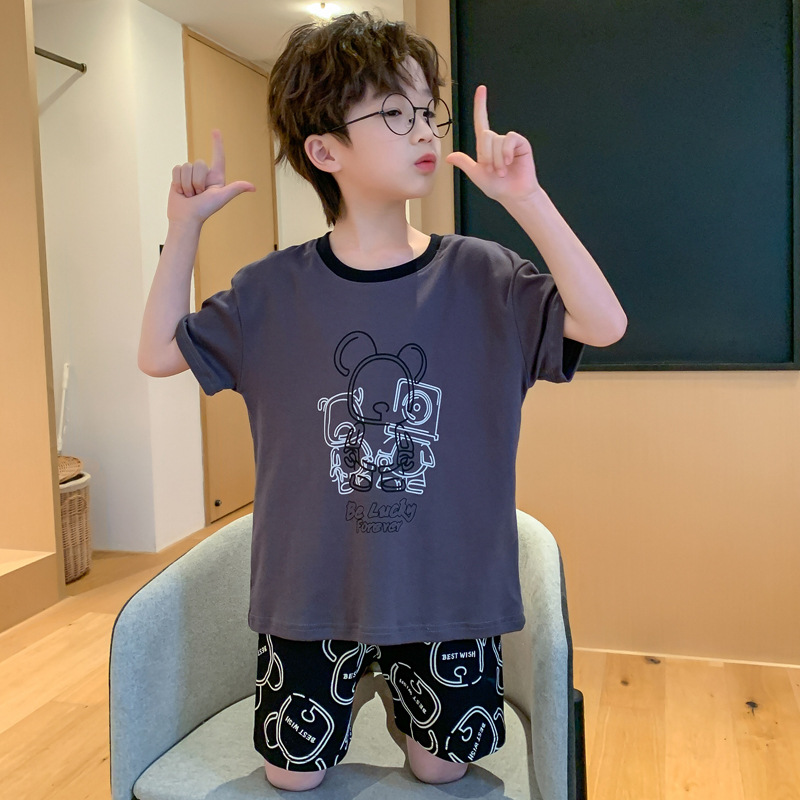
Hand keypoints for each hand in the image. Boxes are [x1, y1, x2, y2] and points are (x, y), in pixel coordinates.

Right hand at [167, 129, 255, 224]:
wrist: (186, 218)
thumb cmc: (204, 210)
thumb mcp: (221, 198)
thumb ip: (235, 189)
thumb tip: (253, 187)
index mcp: (216, 177)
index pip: (218, 157)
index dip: (217, 144)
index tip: (215, 131)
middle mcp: (204, 174)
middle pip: (199, 163)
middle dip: (196, 181)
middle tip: (198, 194)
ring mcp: (191, 174)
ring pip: (186, 166)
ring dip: (186, 184)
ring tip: (190, 195)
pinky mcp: (179, 176)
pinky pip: (176, 169)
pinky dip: (177, 182)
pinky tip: (180, 192)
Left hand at [445, 85, 541, 204]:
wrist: (514, 195)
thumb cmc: (497, 187)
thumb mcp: (477, 175)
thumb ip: (465, 163)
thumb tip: (449, 157)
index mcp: (485, 147)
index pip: (481, 122)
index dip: (481, 105)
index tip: (481, 89)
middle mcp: (497, 142)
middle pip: (486, 135)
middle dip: (487, 156)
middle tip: (493, 171)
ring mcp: (509, 142)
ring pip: (497, 141)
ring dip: (497, 160)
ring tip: (502, 172)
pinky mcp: (520, 144)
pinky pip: (509, 139)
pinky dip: (506, 152)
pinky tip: (509, 162)